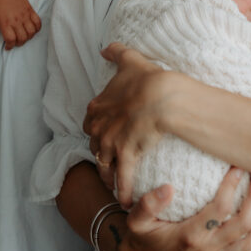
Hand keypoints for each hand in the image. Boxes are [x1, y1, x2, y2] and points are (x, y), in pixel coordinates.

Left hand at [0, 0, 40, 49]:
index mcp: (5, 23)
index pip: (11, 40)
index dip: (9, 46)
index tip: (7, 46)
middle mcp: (16, 21)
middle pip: (22, 38)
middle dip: (18, 43)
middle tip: (14, 42)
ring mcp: (25, 16)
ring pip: (31, 33)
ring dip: (28, 38)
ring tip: (23, 37)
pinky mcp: (30, 11)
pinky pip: (38, 23)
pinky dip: (37, 29)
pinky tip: (31, 30)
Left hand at [85, 41, 184, 206]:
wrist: (160, 96)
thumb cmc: (146, 79)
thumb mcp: (129, 60)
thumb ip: (117, 53)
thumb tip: (105, 48)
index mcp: (98, 107)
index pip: (90, 122)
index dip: (96, 130)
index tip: (102, 135)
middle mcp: (100, 127)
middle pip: (94, 146)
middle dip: (99, 154)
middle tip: (107, 162)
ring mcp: (111, 143)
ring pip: (104, 165)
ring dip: (107, 176)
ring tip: (112, 187)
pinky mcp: (126, 155)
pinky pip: (122, 178)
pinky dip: (124, 191)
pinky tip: (127, 202)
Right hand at [120, 167, 250, 250]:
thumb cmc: (141, 234)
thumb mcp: (136, 218)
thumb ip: (149, 203)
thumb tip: (168, 188)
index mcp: (190, 235)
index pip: (220, 209)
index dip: (231, 188)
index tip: (237, 169)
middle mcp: (206, 249)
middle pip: (240, 226)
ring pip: (248, 246)